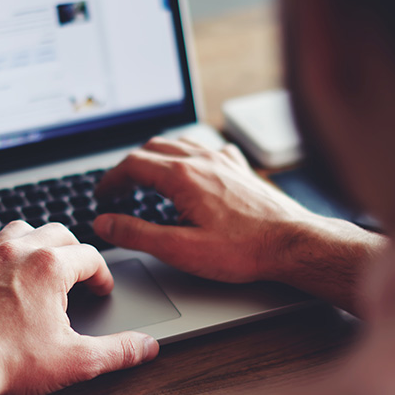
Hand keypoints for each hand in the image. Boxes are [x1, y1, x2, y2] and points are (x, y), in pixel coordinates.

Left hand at [0, 221, 159, 394]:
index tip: (101, 290)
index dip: (102, 275)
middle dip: (74, 252)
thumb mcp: (75, 360)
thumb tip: (145, 347)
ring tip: (44, 265)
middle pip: (57, 233)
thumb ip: (117, 351)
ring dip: (37, 242)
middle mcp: (17, 252)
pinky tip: (3, 274)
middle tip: (80, 276)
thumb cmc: (8, 363)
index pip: (90, 257)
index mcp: (49, 266)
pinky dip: (0, 253)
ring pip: (20, 230)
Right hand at [94, 137, 385, 314]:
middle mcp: (202, 159)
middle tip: (118, 188)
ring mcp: (223, 160)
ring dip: (155, 156)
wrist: (292, 243)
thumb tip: (105, 223)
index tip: (102, 195)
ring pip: (179, 144)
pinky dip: (188, 155)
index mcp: (182, 176)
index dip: (110, 179)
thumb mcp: (180, 249)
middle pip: (152, 149)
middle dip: (129, 166)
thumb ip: (137, 234)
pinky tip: (192, 169)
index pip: (132, 165)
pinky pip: (207, 148)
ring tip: (146, 176)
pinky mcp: (240, 168)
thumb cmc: (242, 250)